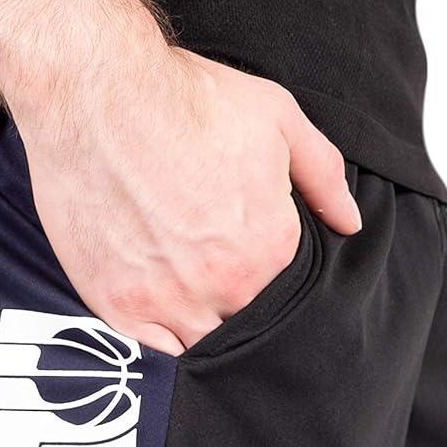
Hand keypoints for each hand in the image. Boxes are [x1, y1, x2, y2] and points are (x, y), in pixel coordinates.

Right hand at [14, 41, 360, 354]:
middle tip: (220, 281)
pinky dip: (160, 344)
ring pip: (201, 348)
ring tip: (193, 300)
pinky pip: (151, 353)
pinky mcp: (117, 306)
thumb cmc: (185, 99)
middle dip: (241, 312)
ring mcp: (167, 301)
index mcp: (269, 248)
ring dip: (203, 331)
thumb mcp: (277, 118)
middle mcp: (223, 285)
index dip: (275, 283)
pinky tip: (161, 319)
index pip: (288, 297)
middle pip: (246, 327)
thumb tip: (350, 222)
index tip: (255, 264)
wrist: (96, 93)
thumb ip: (322, 176)